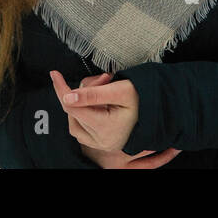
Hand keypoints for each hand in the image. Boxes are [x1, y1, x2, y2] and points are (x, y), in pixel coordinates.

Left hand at [53, 71, 180, 168]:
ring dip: (82, 102)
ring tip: (104, 88)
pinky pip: (81, 128)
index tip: (54, 73)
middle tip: (105, 78)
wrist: (162, 113)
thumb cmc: (145, 98)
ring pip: (75, 121)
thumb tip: (67, 96)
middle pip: (74, 111)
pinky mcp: (101, 144)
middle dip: (83, 90)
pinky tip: (96, 102)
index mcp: (105, 127)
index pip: (72, 106)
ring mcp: (101, 144)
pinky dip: (83, 113)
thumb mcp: (120, 90)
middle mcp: (101, 140)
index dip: (61, 88)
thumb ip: (93, 93)